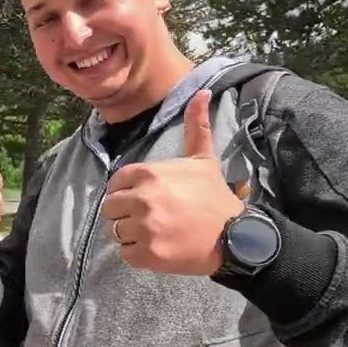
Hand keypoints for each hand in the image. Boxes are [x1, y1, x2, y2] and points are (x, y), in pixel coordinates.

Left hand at [99, 90, 244, 274]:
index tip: (147, 199)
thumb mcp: (203, 159)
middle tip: (152, 218)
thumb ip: (196, 126)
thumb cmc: (215, 197)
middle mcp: (143, 199)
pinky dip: (138, 254)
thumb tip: (203, 92)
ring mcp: (145, 227)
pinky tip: (159, 248)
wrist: (237, 236)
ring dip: (132, 235)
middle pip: (111, 208)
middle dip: (127, 214)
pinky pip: (126, 254)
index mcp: (149, 174)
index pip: (116, 183)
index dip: (127, 192)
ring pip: (117, 232)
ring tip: (157, 233)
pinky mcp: (148, 254)